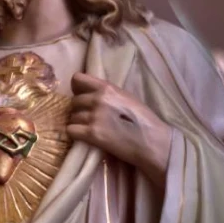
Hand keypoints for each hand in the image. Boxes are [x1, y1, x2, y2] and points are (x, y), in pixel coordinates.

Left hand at [67, 73, 171, 188]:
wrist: (153, 143)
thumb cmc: (144, 121)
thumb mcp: (126, 98)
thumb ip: (107, 94)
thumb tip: (89, 93)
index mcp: (107, 88)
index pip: (77, 79)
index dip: (77, 88)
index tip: (81, 96)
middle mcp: (98, 99)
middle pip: (74, 101)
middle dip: (80, 110)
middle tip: (91, 119)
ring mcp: (94, 116)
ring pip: (72, 117)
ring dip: (78, 123)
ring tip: (91, 129)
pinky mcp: (91, 134)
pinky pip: (71, 130)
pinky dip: (76, 134)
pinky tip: (86, 137)